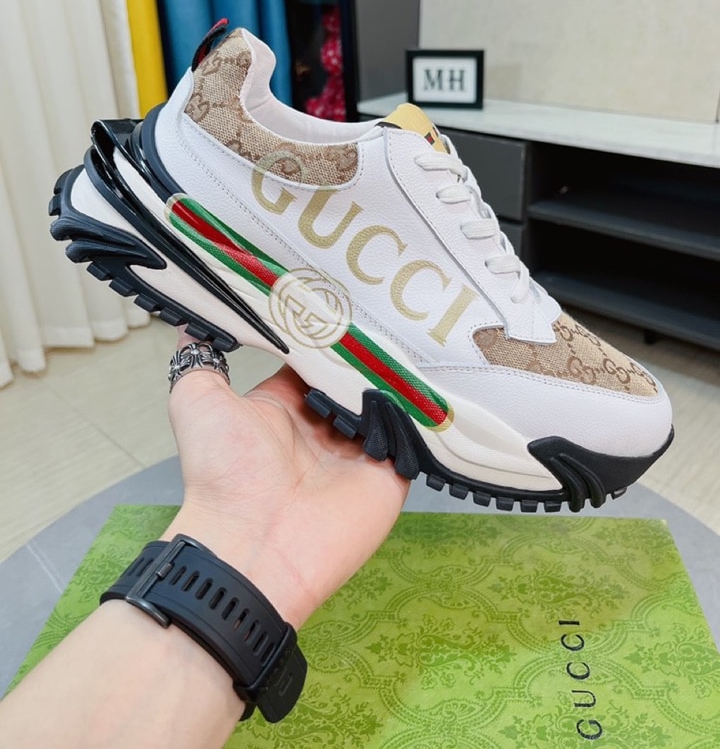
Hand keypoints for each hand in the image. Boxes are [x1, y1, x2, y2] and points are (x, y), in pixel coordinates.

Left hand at [163, 332, 410, 626]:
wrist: (253, 545)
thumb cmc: (223, 472)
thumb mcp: (197, 400)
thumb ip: (198, 358)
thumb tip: (191, 321)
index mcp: (283, 407)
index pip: (312, 360)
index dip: (325, 332)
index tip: (345, 296)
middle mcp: (322, 427)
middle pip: (354, 378)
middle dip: (368, 350)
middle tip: (392, 307)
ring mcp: (359, 451)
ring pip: (387, 402)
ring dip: (396, 375)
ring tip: (417, 331)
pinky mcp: (390, 475)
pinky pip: (414, 436)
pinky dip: (421, 411)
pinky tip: (428, 376)